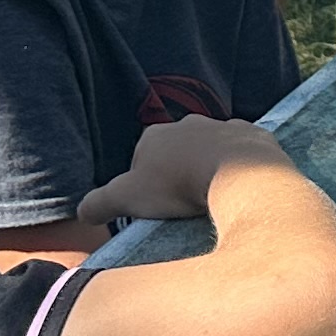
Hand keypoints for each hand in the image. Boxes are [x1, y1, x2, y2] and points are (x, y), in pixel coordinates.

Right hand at [77, 116, 286, 227]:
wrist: (239, 172)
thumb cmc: (178, 184)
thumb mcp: (126, 198)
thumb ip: (98, 203)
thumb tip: (82, 212)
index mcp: (154, 135)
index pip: (141, 159)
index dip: (144, 183)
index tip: (155, 205)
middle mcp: (188, 123)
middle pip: (176, 151)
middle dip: (177, 171)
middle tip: (183, 201)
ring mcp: (223, 126)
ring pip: (210, 148)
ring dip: (209, 166)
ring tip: (212, 195)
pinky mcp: (253, 135)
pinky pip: (243, 150)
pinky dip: (239, 165)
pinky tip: (239, 184)